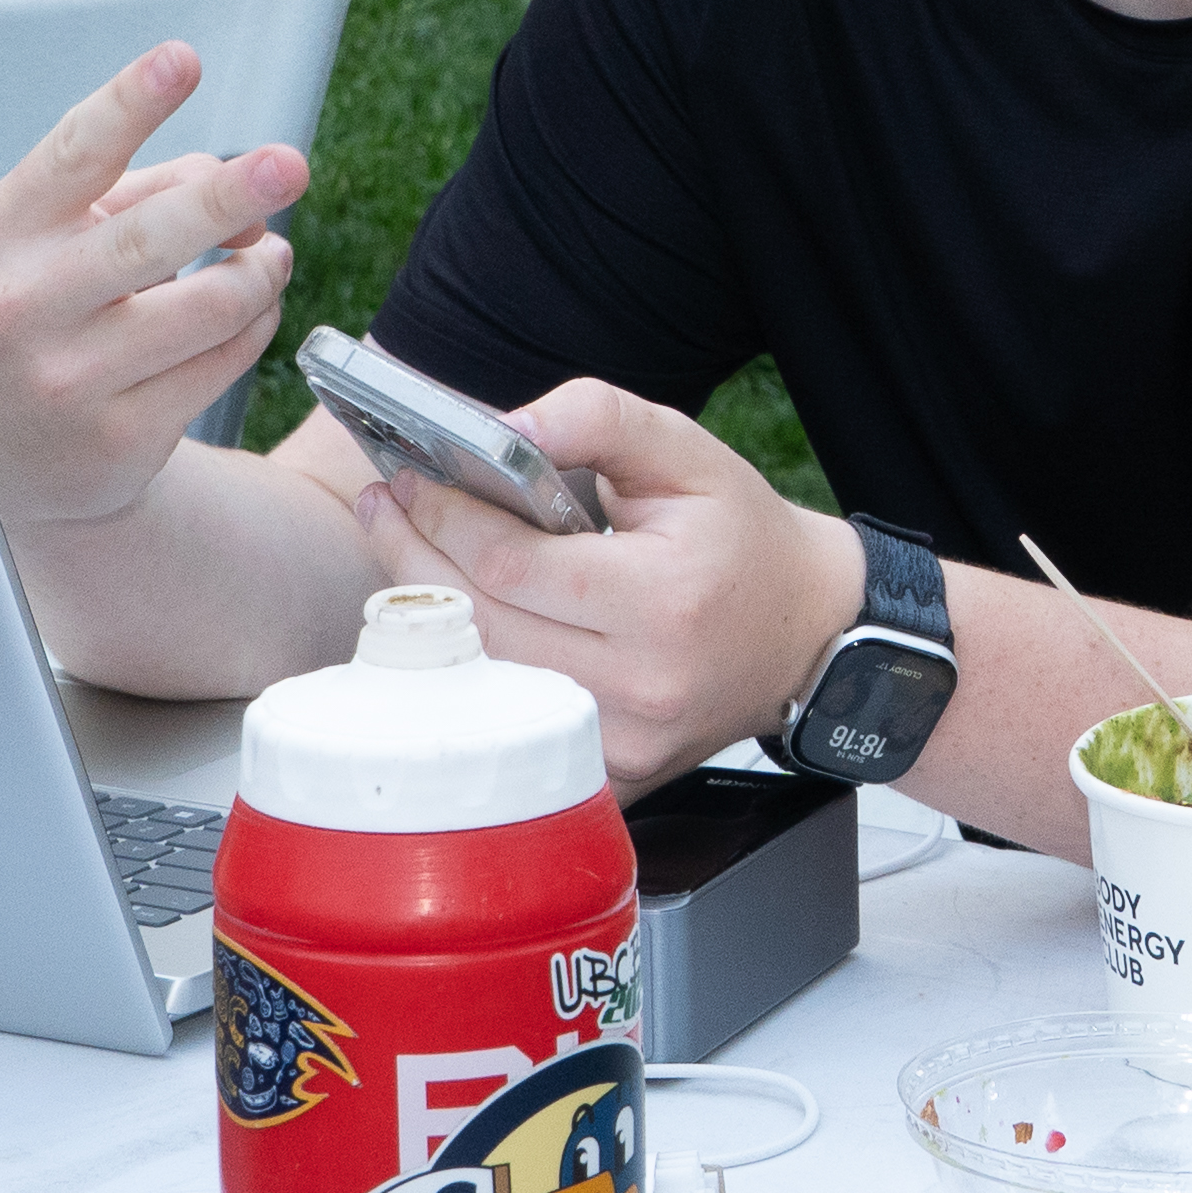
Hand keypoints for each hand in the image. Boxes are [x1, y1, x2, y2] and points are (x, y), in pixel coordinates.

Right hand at [0, 44, 304, 539]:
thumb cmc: (39, 311)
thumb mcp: (53, 238)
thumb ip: (142, 191)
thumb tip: (243, 192)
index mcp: (4, 232)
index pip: (73, 156)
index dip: (130, 105)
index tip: (180, 61)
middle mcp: (26, 304)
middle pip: (150, 236)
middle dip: (229, 195)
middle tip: (288, 165)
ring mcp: (70, 379)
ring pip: (209, 305)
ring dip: (261, 270)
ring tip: (269, 255)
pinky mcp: (121, 437)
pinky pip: (223, 361)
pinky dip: (256, 323)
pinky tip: (253, 309)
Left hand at [348, 379, 860, 791]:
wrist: (807, 637)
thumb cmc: (743, 541)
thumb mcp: (689, 453)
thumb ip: (597, 418)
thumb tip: (503, 427)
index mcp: (663, 601)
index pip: (513, 567)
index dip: (446, 519)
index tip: (410, 477)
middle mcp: (644, 684)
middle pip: (484, 627)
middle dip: (416, 560)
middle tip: (384, 505)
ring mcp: (627, 742)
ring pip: (488, 682)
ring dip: (433, 617)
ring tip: (405, 552)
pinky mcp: (618, 774)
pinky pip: (516, 727)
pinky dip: (475, 675)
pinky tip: (453, 625)